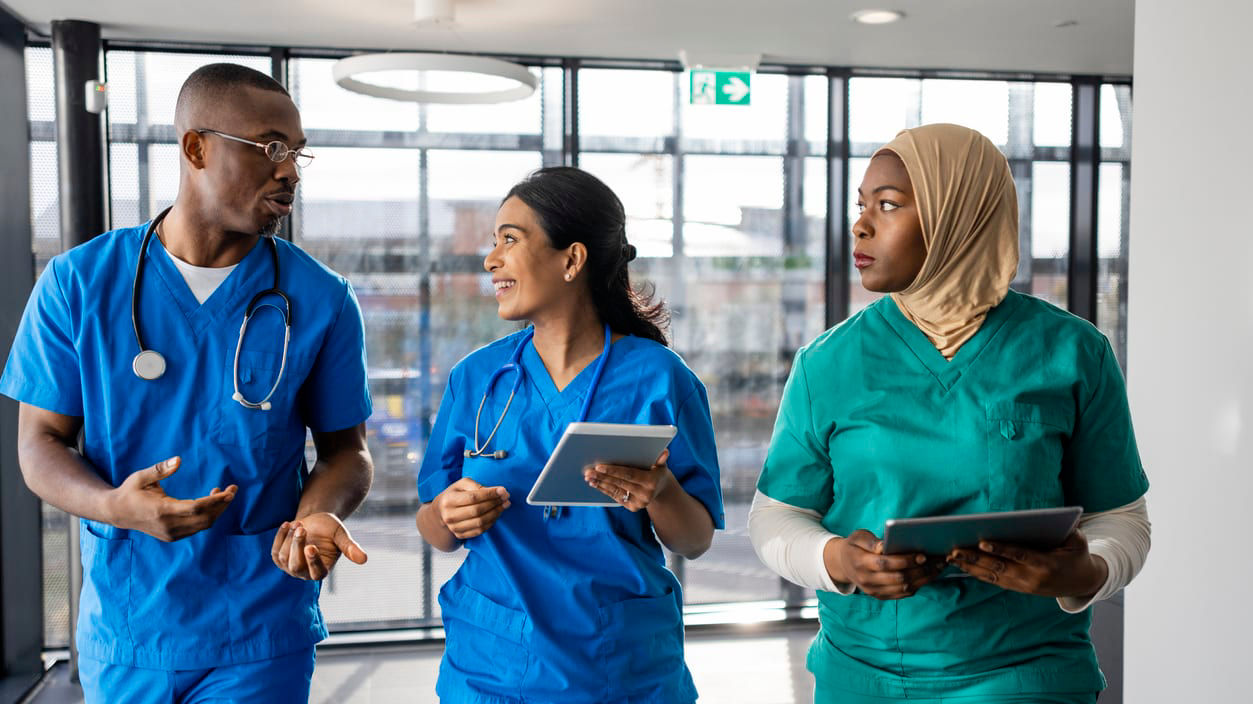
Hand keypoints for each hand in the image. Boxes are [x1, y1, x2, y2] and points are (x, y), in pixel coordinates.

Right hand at [105, 456, 236, 541]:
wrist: (117, 513)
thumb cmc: (130, 491)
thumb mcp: (141, 477)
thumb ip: (160, 469)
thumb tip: (179, 460)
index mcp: (161, 510)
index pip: (196, 508)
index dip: (215, 501)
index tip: (229, 492)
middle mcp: (168, 525)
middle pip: (205, 519)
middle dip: (222, 505)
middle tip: (233, 489)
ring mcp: (171, 534)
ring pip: (203, 525)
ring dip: (217, 510)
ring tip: (222, 493)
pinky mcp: (172, 536)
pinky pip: (196, 528)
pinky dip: (208, 516)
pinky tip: (210, 502)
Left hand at [272, 512, 367, 580]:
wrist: (315, 521)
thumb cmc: (330, 529)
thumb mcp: (341, 536)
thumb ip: (350, 547)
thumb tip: (364, 559)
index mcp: (322, 570)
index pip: (316, 572)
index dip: (312, 561)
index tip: (311, 547)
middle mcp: (305, 573)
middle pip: (296, 565)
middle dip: (297, 545)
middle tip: (302, 527)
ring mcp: (290, 568)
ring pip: (284, 557)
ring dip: (289, 537)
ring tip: (300, 523)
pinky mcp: (279, 559)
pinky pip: (275, 550)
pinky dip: (280, 536)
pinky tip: (288, 524)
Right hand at [433, 478, 509, 539]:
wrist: (441, 512)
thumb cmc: (455, 494)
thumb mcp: (462, 484)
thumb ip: (476, 485)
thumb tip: (496, 491)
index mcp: (449, 500)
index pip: (473, 497)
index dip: (490, 494)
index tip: (503, 490)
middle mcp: (449, 515)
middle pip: (477, 510)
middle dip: (495, 503)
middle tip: (506, 498)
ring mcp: (454, 527)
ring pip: (480, 522)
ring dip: (496, 513)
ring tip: (504, 505)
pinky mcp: (460, 535)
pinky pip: (479, 531)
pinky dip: (491, 522)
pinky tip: (496, 514)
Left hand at [584, 449, 673, 512]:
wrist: (661, 491)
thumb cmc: (657, 472)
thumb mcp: (661, 465)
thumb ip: (660, 459)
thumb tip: (665, 452)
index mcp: (651, 481)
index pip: (629, 474)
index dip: (613, 470)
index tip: (599, 466)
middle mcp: (645, 494)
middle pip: (619, 482)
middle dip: (602, 476)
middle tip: (588, 470)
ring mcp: (639, 503)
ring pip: (615, 490)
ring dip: (600, 483)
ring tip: (589, 477)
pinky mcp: (632, 507)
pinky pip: (616, 496)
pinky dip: (604, 489)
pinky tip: (595, 483)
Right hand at [824, 529, 943, 599]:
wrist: (844, 564)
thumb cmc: (855, 546)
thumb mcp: (858, 537)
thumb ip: (871, 541)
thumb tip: (885, 546)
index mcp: (860, 562)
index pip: (885, 564)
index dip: (904, 561)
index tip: (922, 555)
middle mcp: (867, 580)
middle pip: (898, 578)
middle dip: (920, 570)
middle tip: (937, 561)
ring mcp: (874, 591)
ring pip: (903, 588)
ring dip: (924, 579)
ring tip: (938, 568)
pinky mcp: (881, 596)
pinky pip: (903, 594)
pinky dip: (918, 585)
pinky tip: (929, 575)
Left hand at [947, 531, 1107, 597]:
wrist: (1083, 583)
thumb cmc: (1077, 554)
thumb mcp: (1077, 540)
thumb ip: (1066, 529)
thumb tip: (1051, 515)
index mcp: (1046, 564)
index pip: (1019, 555)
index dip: (1001, 549)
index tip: (982, 542)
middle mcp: (1032, 577)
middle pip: (999, 567)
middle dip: (975, 558)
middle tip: (954, 549)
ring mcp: (1023, 585)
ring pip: (992, 576)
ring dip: (970, 566)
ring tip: (951, 557)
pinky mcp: (1018, 588)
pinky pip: (994, 581)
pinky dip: (976, 573)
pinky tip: (961, 565)